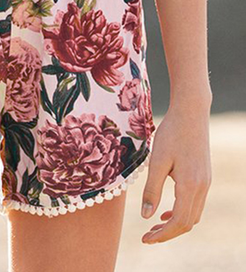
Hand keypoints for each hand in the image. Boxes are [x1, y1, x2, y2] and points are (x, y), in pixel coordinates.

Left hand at [140, 103, 211, 243]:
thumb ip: (152, 190)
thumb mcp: (157, 160)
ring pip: (193, 215)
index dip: (162, 235)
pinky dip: (182, 212)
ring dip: (175, 224)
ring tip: (154, 226)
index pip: (178, 222)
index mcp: (190, 185)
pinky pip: (195, 204)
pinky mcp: (204, 176)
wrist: (191, 112)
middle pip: (188, 223)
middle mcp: (202, 187)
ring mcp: (206, 182)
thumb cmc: (171, 133)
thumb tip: (145, 216)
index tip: (145, 239)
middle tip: (147, 236)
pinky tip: (166, 210)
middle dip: (168, 233)